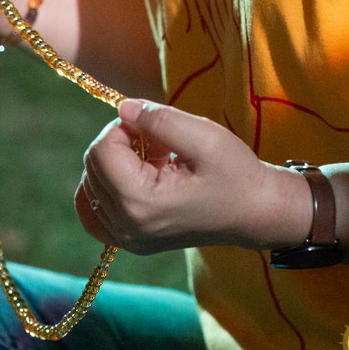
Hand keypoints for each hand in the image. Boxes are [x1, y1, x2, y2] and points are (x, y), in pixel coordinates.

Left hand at [75, 99, 310, 253]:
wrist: (258, 213)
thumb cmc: (236, 175)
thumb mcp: (203, 137)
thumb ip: (158, 120)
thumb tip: (123, 108)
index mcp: (141, 204)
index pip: (101, 150)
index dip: (124, 125)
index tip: (153, 123)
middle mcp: (127, 228)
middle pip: (92, 167)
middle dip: (120, 143)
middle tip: (160, 141)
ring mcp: (128, 240)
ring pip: (91, 185)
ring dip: (117, 163)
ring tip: (155, 159)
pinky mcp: (132, 241)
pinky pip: (94, 211)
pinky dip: (106, 187)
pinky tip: (133, 176)